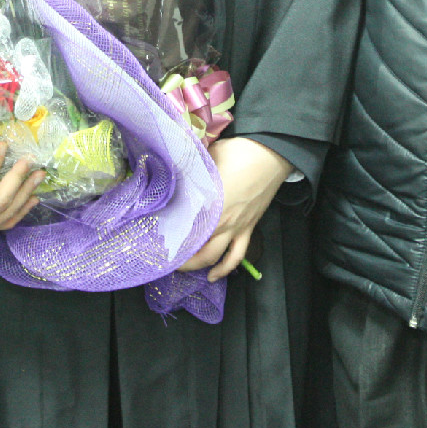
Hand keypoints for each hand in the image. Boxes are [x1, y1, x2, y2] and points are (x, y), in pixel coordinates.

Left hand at [176, 137, 289, 281]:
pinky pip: (237, 255)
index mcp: (208, 204)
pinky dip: (226, 268)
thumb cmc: (238, 153)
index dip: (168, 235)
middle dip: (180, 257)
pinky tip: (216, 275)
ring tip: (186, 269)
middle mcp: (221, 221)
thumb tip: (177, 174)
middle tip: (166, 255)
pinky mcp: (249, 228)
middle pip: (197, 248)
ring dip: (199, 265)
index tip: (155, 238)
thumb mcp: (207, 158)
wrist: (271, 153)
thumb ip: (192, 171)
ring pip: (215, 257)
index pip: (184, 227)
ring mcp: (236, 228)